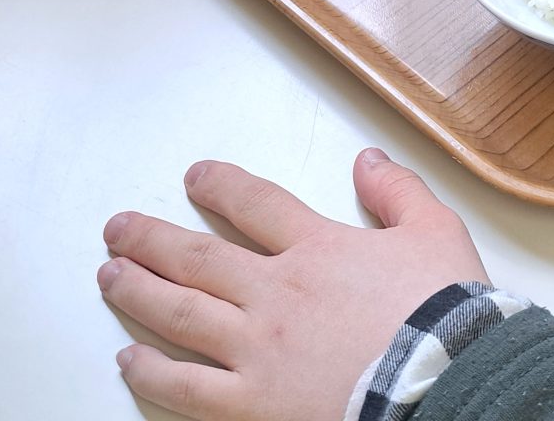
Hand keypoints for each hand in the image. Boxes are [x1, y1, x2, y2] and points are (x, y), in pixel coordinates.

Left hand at [100, 151, 490, 419]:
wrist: (444, 381)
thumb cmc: (444, 315)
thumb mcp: (436, 232)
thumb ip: (398, 191)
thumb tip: (370, 158)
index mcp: (318, 249)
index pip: (255, 205)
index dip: (220, 186)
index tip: (194, 176)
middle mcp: (275, 292)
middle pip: (197, 256)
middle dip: (151, 238)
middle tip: (118, 228)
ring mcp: (256, 349)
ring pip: (178, 312)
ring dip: (137, 291)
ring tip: (109, 276)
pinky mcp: (250, 404)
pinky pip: (185, 387)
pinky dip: (151, 372)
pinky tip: (128, 360)